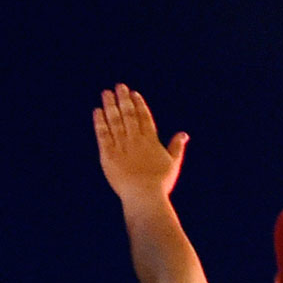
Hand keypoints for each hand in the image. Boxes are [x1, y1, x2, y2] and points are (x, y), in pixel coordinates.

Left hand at [93, 85, 187, 203]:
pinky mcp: (108, 154)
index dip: (139, 104)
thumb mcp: (173, 164)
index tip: (134, 93)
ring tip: (106, 93)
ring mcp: (121, 146)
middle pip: (128, 115)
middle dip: (123, 99)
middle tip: (119, 86)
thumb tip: (184, 134)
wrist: (144, 196)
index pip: (144, 117)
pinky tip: (97, 111)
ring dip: (110, 106)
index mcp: (151, 141)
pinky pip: (103, 134)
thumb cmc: (160, 183)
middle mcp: (135, 140)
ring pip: (115, 121)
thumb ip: (177, 146)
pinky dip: (100, 122)